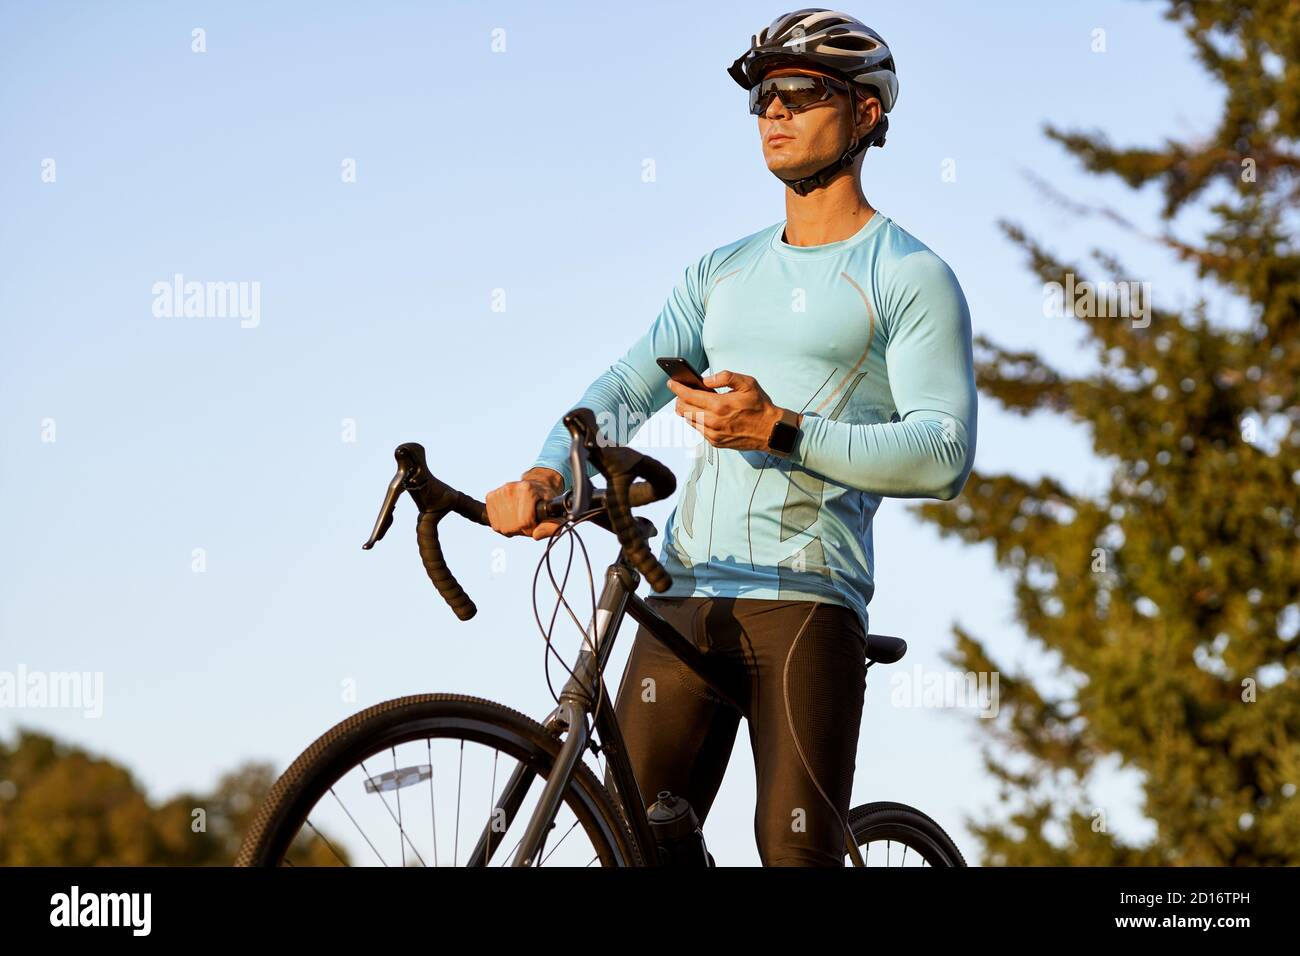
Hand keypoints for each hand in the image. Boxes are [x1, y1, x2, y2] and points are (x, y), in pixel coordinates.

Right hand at [486, 467, 565, 539]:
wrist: (536, 485)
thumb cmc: (545, 501)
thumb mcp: (555, 513)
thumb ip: (551, 527)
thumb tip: (537, 535)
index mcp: (527, 489)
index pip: (524, 522)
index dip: (531, 528)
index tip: (535, 522)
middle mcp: (511, 488)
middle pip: (512, 526)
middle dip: (521, 529)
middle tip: (527, 520)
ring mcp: (499, 492)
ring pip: (502, 527)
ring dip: (512, 528)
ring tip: (519, 518)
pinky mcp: (490, 497)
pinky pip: (494, 524)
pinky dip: (503, 525)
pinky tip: (510, 517)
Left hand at [666, 370, 800, 450]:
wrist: (771, 430)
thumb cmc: (760, 405)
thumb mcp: (747, 383)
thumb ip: (725, 377)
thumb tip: (705, 380)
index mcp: (720, 405)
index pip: (689, 395)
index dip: (677, 388)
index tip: (671, 383)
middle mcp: (714, 421)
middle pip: (685, 409)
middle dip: (680, 399)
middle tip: (680, 392)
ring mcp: (714, 434)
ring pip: (689, 420)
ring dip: (686, 410)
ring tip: (689, 402)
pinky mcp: (716, 442)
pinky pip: (698, 430)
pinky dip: (696, 420)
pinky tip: (700, 414)